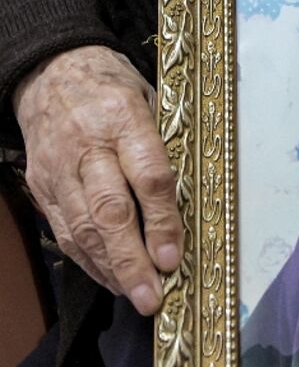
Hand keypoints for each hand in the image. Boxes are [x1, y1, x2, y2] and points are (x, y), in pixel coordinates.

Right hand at [14, 45, 182, 314]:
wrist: (51, 69)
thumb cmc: (114, 86)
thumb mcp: (151, 98)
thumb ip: (164, 147)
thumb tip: (190, 204)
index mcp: (124, 116)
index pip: (147, 175)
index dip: (161, 221)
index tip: (172, 258)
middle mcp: (87, 144)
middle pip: (109, 210)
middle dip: (131, 260)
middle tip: (151, 297)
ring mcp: (58, 167)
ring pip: (82, 227)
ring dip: (110, 269)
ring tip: (136, 296)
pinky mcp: (41, 184)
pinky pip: (64, 230)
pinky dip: (88, 260)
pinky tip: (110, 277)